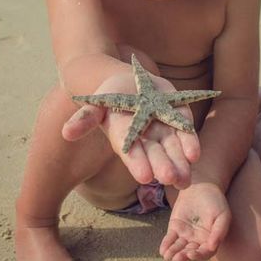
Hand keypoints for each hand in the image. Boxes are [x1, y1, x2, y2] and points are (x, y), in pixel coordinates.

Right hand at [61, 71, 199, 189]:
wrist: (132, 82)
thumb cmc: (110, 95)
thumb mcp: (96, 104)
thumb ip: (85, 117)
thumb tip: (66, 133)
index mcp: (124, 136)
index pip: (131, 151)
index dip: (137, 163)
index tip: (144, 177)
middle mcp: (145, 138)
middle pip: (154, 154)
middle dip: (162, 166)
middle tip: (170, 179)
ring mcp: (163, 130)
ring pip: (172, 149)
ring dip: (180, 163)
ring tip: (185, 179)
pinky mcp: (178, 118)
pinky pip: (185, 132)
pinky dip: (190, 143)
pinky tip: (194, 155)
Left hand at [160, 182, 230, 260]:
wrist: (202, 186)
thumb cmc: (216, 201)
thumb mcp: (222, 215)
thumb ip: (219, 231)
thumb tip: (212, 247)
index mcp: (211, 240)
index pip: (204, 253)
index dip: (198, 256)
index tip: (191, 254)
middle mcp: (198, 241)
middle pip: (190, 253)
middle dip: (183, 256)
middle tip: (177, 258)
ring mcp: (186, 235)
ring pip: (179, 248)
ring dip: (173, 253)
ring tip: (167, 256)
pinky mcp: (175, 228)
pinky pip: (170, 238)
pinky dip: (166, 244)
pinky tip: (163, 250)